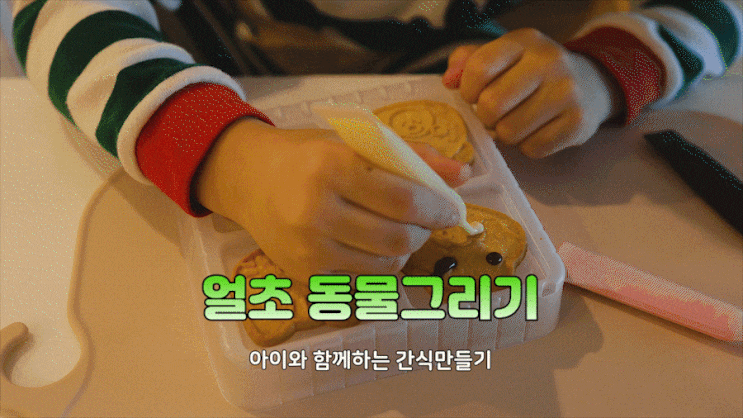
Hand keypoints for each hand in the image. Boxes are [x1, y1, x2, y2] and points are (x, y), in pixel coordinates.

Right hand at [195, 119, 470, 280]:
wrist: (248, 179)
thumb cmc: (307, 155)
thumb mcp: (356, 142)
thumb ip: (411, 156)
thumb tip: (463, 175)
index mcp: (331, 167)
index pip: (404, 200)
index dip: (438, 209)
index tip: (452, 209)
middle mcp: (316, 211)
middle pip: (398, 239)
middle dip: (425, 232)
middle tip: (428, 221)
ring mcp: (308, 248)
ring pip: (385, 266)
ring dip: (406, 251)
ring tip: (401, 231)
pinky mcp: (305, 274)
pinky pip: (362, 280)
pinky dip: (380, 266)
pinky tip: (374, 246)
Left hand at [443, 28, 620, 157]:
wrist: (589, 84)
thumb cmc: (530, 74)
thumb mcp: (502, 57)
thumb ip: (467, 63)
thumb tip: (449, 81)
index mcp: (524, 41)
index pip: (480, 68)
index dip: (467, 90)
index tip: (472, 96)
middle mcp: (549, 62)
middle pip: (492, 105)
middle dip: (485, 117)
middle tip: (493, 115)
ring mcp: (566, 93)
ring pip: (510, 132)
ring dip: (505, 134)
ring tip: (515, 122)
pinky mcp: (578, 123)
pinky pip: (533, 148)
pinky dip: (527, 146)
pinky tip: (535, 131)